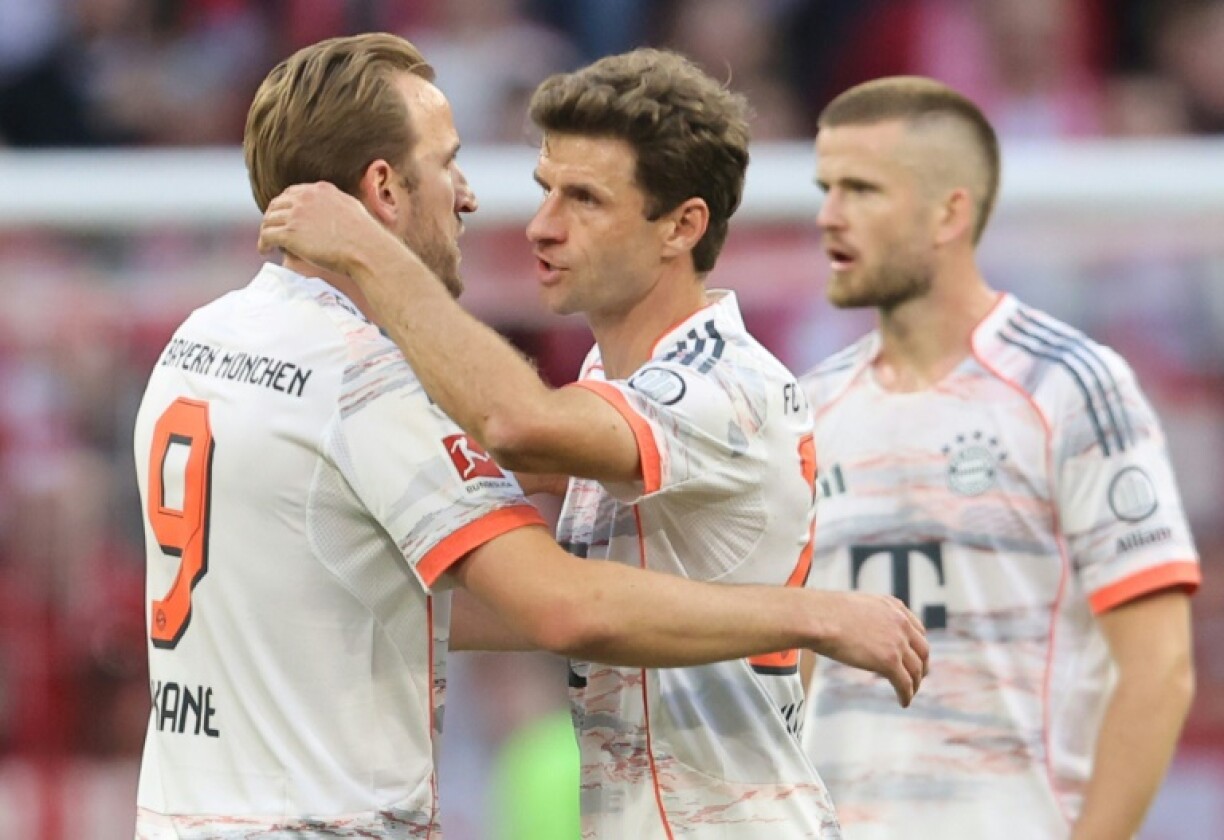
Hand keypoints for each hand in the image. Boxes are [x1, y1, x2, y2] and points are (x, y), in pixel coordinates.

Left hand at [258, 181, 395, 275]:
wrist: (366, 250)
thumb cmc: (365, 237)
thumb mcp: (352, 209)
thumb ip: (338, 205)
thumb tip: (336, 211)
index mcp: (320, 190)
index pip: (292, 193)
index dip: (284, 206)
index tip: (283, 217)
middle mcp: (305, 198)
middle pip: (276, 205)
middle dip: (272, 217)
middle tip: (271, 231)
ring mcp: (296, 214)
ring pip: (269, 220)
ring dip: (266, 231)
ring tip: (266, 244)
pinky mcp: (290, 233)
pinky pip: (266, 235)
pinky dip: (263, 244)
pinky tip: (264, 251)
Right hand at [810, 591, 928, 706]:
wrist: (818, 617)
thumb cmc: (824, 611)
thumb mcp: (855, 606)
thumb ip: (867, 617)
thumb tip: (859, 630)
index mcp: (893, 606)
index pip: (917, 629)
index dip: (918, 646)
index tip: (914, 656)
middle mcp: (900, 623)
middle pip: (922, 650)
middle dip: (921, 666)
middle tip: (916, 678)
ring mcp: (897, 642)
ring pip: (915, 670)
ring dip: (914, 685)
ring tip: (909, 694)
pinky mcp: (889, 661)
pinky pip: (904, 683)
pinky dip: (906, 695)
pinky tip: (903, 702)